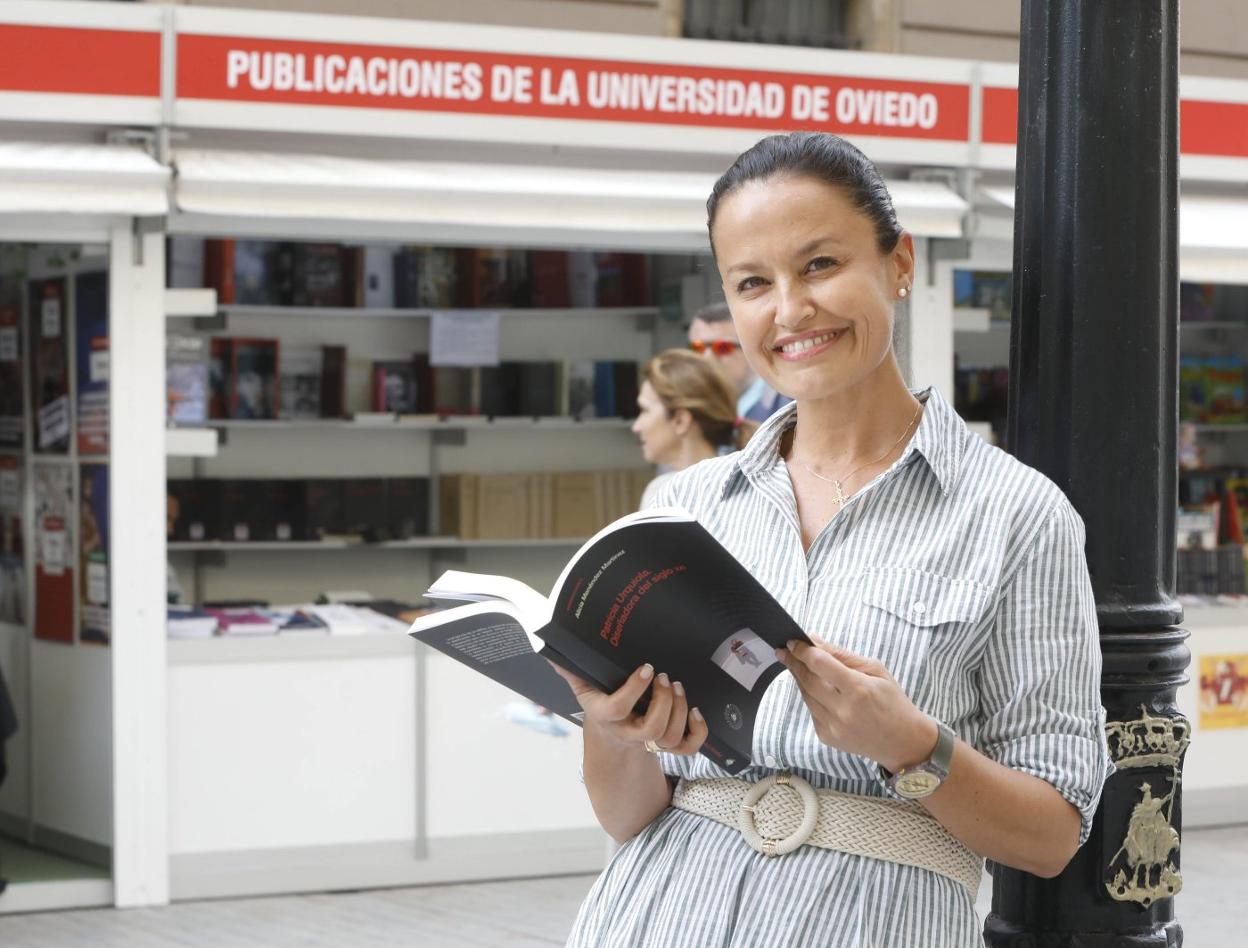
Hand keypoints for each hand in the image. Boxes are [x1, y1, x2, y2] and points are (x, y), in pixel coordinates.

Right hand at [549, 661, 707, 755]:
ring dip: (679, 710)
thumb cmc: (601, 704)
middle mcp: (628, 733)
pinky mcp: (666, 746)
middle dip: (664, 701)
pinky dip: (697, 731)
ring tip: (677, 686)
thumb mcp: (584, 688)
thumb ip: (571, 671)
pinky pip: (687, 747)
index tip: (648, 667)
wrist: (611, 738)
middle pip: (652, 729)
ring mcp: (648, 742)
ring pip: (669, 737)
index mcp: (606, 716)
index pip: (618, 709)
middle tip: (665, 677)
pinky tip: (697, 711)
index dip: (635, 689)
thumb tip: (552, 653)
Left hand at [776, 634, 937, 772]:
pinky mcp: (827, 737)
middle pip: (807, 679)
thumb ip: (842, 655)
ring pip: (806, 695)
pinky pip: (812, 711)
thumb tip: (814, 640)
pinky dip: (811, 697)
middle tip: (784, 650)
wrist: (903, 742)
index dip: (802, 650)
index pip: (820, 664)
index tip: (792, 641)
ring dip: (800, 678)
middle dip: (793, 662)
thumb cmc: (892, 702)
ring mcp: (833, 727)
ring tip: (797, 665)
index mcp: (858, 689)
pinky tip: (817, 689)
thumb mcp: (875, 670)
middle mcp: (843, 710)